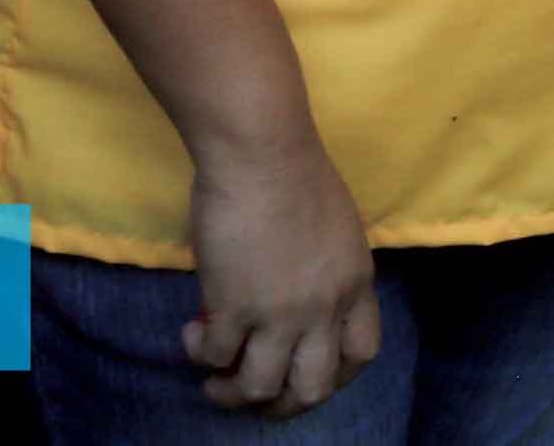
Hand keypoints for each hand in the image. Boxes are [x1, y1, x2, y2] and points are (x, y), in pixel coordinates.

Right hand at [185, 132, 382, 413]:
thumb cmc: (294, 173)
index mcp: (356, 282)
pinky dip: (200, 354)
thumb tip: (286, 305)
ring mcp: (282, 312)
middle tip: (254, 390)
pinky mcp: (236, 307)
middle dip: (282, 404)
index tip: (304, 374)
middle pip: (314, 388)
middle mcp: (325, 307)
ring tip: (215, 377)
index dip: (334, 375)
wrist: (262, 150)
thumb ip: (321, 274)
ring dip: (232, 392)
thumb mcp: (332, 231)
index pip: (361, 354)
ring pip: (261, 389)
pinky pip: (215, 358)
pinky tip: (193, 333)